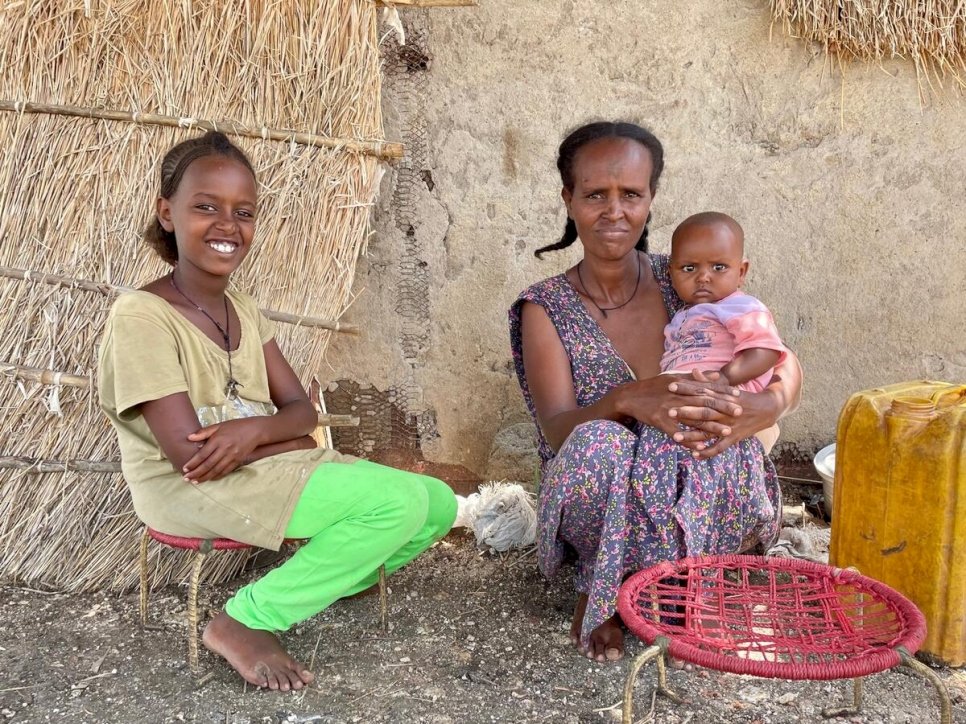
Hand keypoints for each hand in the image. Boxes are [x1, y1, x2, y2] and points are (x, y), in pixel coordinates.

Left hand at [182, 418, 264, 482]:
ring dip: (205, 477)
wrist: (256, 430)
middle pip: (208, 464)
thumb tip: (189, 438)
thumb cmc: (236, 426)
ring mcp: (232, 456)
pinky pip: (226, 471)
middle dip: (196, 473)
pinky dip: (217, 476)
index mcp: (218, 440)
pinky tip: (210, 479)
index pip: (203, 454)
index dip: (193, 463)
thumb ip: (204, 432)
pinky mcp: (238, 461)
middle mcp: (225, 449)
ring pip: (216, 470)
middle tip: (186, 479)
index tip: (185, 468)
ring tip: (195, 482)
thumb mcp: (219, 425)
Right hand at [616, 371, 740, 443]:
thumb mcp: (672, 376)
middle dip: (723, 408)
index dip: (723, 391)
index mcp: (681, 384)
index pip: (706, 387)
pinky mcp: (661, 422)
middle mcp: (677, 396)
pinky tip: (702, 448)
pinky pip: (678, 434)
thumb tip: (715, 374)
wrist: (629, 396)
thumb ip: (695, 377)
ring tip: (727, 432)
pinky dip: (690, 442)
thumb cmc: (652, 386)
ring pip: (694, 419)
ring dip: (711, 427)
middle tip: (739, 412)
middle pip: (704, 402)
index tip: (738, 395)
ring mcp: (669, 410)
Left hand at [670, 370, 779, 458]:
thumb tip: (693, 371)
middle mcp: (724, 411)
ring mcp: (729, 425)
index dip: (686, 388)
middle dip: (686, 412)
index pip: (701, 391)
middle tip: (669, 412)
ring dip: (692, 435)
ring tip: (675, 437)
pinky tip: (694, 455)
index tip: (670, 386)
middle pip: (704, 411)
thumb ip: (707, 381)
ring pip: (709, 431)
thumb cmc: (741, 397)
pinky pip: (719, 447)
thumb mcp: (726, 388)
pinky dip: (707, 452)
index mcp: (721, 397)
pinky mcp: (734, 437)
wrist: (767, 408)